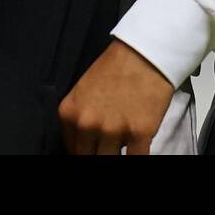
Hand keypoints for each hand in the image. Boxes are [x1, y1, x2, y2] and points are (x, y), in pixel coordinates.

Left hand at [58, 39, 174, 154]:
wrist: (144, 53)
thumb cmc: (114, 69)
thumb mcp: (83, 92)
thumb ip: (80, 120)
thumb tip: (84, 146)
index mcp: (69, 114)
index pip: (71, 150)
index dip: (84, 151)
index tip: (94, 148)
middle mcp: (87, 124)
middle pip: (89, 158)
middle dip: (98, 155)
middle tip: (108, 147)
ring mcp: (113, 130)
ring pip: (110, 161)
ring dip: (117, 154)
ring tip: (123, 143)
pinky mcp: (139, 133)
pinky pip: (136, 159)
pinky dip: (137, 157)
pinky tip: (138, 148)